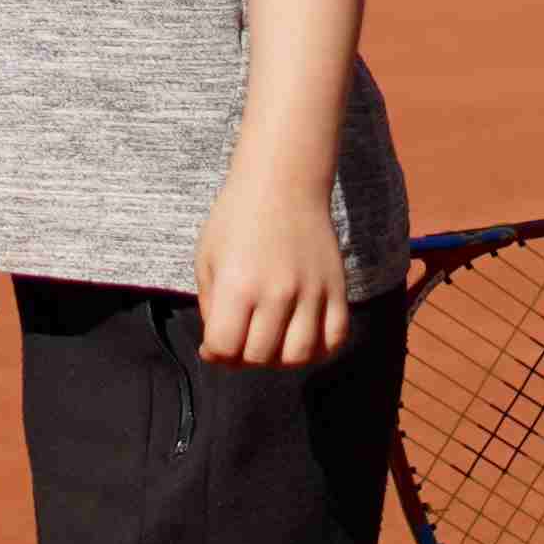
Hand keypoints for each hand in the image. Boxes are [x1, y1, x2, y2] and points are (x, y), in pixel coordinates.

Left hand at [193, 169, 354, 370]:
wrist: (284, 183)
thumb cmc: (237, 219)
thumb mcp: (207, 258)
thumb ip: (210, 307)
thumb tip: (218, 349)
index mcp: (237, 285)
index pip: (225, 348)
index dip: (215, 354)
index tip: (213, 345)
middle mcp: (277, 293)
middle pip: (260, 357)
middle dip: (243, 358)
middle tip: (241, 341)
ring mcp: (311, 292)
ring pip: (298, 356)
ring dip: (279, 360)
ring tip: (269, 344)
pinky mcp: (337, 289)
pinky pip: (334, 338)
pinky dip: (318, 350)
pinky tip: (300, 339)